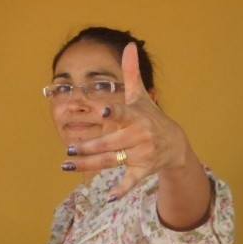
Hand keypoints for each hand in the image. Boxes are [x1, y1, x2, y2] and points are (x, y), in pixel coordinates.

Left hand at [63, 42, 194, 200]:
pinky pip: (131, 180)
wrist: (176, 144)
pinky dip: (121, 190)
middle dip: (88, 146)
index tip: (104, 111)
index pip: (124, 113)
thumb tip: (129, 45)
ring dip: (88, 164)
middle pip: (110, 142)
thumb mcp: (141, 96)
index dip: (114, 113)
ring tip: (66, 164)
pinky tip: (108, 198)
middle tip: (68, 148)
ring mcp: (142, 153)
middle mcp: (140, 134)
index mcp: (137, 116)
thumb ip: (131, 73)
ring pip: (111, 160)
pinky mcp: (144, 169)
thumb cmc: (151, 116)